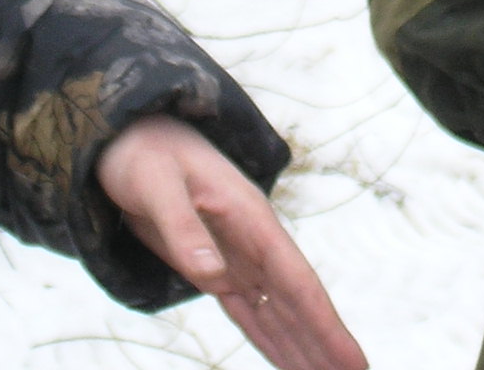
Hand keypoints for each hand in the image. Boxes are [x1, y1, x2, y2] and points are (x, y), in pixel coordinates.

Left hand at [96, 113, 366, 369]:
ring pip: (278, 314)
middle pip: (297, 304)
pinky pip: (250, 312)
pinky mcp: (217, 268)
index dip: (326, 323)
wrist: (129, 136)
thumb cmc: (144, 153)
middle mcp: (254, 241)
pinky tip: (290, 363)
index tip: (354, 360)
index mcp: (251, 217)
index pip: (297, 281)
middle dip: (325, 345)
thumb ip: (182, 227)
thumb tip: (214, 278)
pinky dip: (271, 341)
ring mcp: (239, 256)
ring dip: (303, 349)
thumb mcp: (155, 183)